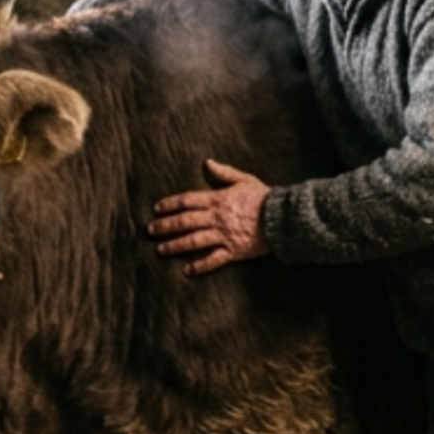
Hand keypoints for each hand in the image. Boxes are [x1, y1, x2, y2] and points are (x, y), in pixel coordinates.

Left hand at [149, 159, 270, 276]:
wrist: (282, 218)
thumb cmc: (264, 197)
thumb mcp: (245, 179)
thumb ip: (224, 172)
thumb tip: (208, 163)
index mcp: (218, 200)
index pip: (187, 201)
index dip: (170, 205)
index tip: (157, 209)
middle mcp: (216, 218)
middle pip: (185, 222)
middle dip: (166, 227)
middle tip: (151, 231)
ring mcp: (224, 236)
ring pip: (194, 241)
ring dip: (175, 246)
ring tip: (161, 250)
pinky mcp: (233, 251)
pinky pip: (213, 260)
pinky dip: (200, 266)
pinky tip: (187, 271)